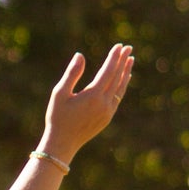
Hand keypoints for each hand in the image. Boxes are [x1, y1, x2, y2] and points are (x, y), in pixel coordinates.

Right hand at [41, 43, 133, 160]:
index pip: (108, 71)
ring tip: (130, 60)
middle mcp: (104, 103)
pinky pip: (118, 97)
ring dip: (126, 73)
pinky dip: (122, 86)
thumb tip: (80, 55)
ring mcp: (108, 111)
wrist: (63, 143)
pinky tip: (124, 79)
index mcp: (93, 95)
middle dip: (123, 61)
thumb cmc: (57, 117)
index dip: (114, 57)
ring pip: (121, 88)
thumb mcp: (59, 93)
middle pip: (118, 77)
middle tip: (129, 48)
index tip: (119, 46)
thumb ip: (72, 74)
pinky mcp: (108, 117)